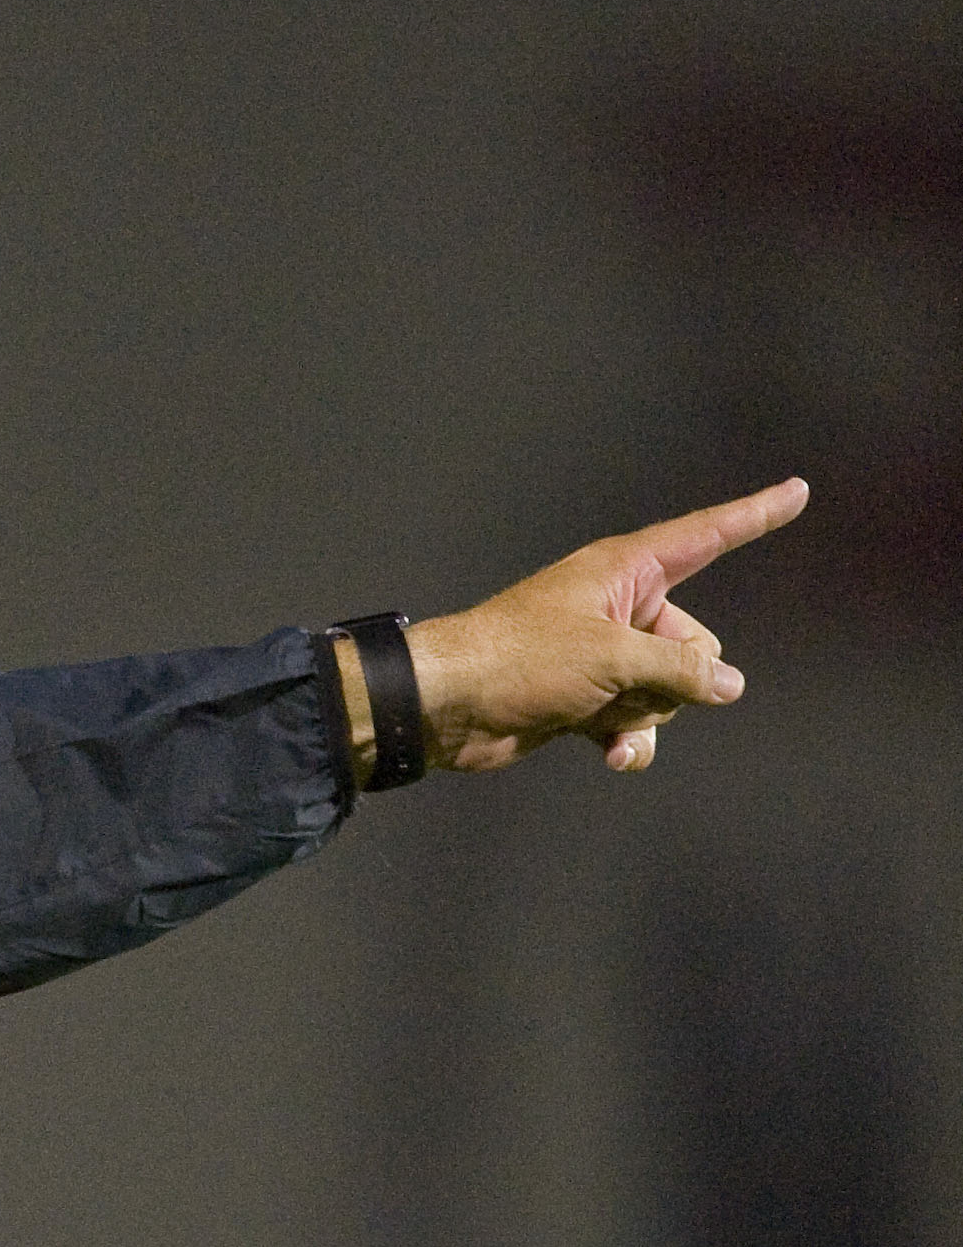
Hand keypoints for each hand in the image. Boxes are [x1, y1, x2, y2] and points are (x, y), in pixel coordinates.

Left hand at [402, 476, 806, 774]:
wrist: (449, 708)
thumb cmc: (520, 660)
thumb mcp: (612, 658)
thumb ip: (679, 670)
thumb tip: (728, 685)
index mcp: (623, 570)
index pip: (706, 537)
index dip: (755, 516)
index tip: (798, 490)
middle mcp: (618, 607)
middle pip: (693, 642)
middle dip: (675, 675)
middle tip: (626, 681)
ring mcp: (603, 656)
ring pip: (667, 689)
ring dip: (645, 714)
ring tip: (600, 715)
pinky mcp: (586, 699)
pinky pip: (638, 721)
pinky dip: (630, 740)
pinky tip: (613, 756)